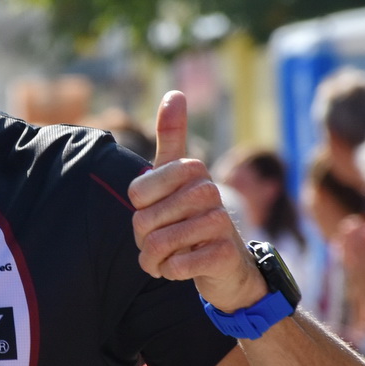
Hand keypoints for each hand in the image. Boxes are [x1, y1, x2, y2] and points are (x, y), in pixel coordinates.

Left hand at [129, 91, 265, 312]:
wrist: (227, 266)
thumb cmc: (192, 218)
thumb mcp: (177, 177)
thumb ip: (172, 137)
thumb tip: (175, 92)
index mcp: (192, 169)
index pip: (137, 194)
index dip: (140, 212)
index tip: (159, 214)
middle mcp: (208, 190)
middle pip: (144, 221)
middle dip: (145, 240)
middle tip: (164, 241)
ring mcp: (220, 221)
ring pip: (159, 244)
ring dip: (156, 260)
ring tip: (172, 256)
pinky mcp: (224, 253)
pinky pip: (178, 265)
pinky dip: (172, 272)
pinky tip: (186, 268)